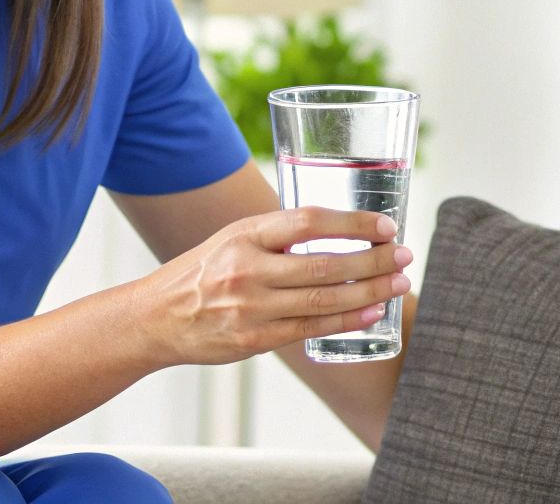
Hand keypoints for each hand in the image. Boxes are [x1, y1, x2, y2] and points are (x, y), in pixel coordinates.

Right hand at [134, 206, 412, 366]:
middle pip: (325, 263)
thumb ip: (277, 235)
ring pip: (323, 298)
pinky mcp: (254, 339)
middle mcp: (248, 269)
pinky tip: (371, 312)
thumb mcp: (233, 238)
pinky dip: (345, 319)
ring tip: (398, 282)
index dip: (352, 222)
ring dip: (369, 291)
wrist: (156, 318)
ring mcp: (251, 307)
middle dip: (373, 259)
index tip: (385, 225)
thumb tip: (336, 228)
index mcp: (245, 235)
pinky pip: (310, 328)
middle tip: (403, 254)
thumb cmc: (202, 273)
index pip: (308, 221)